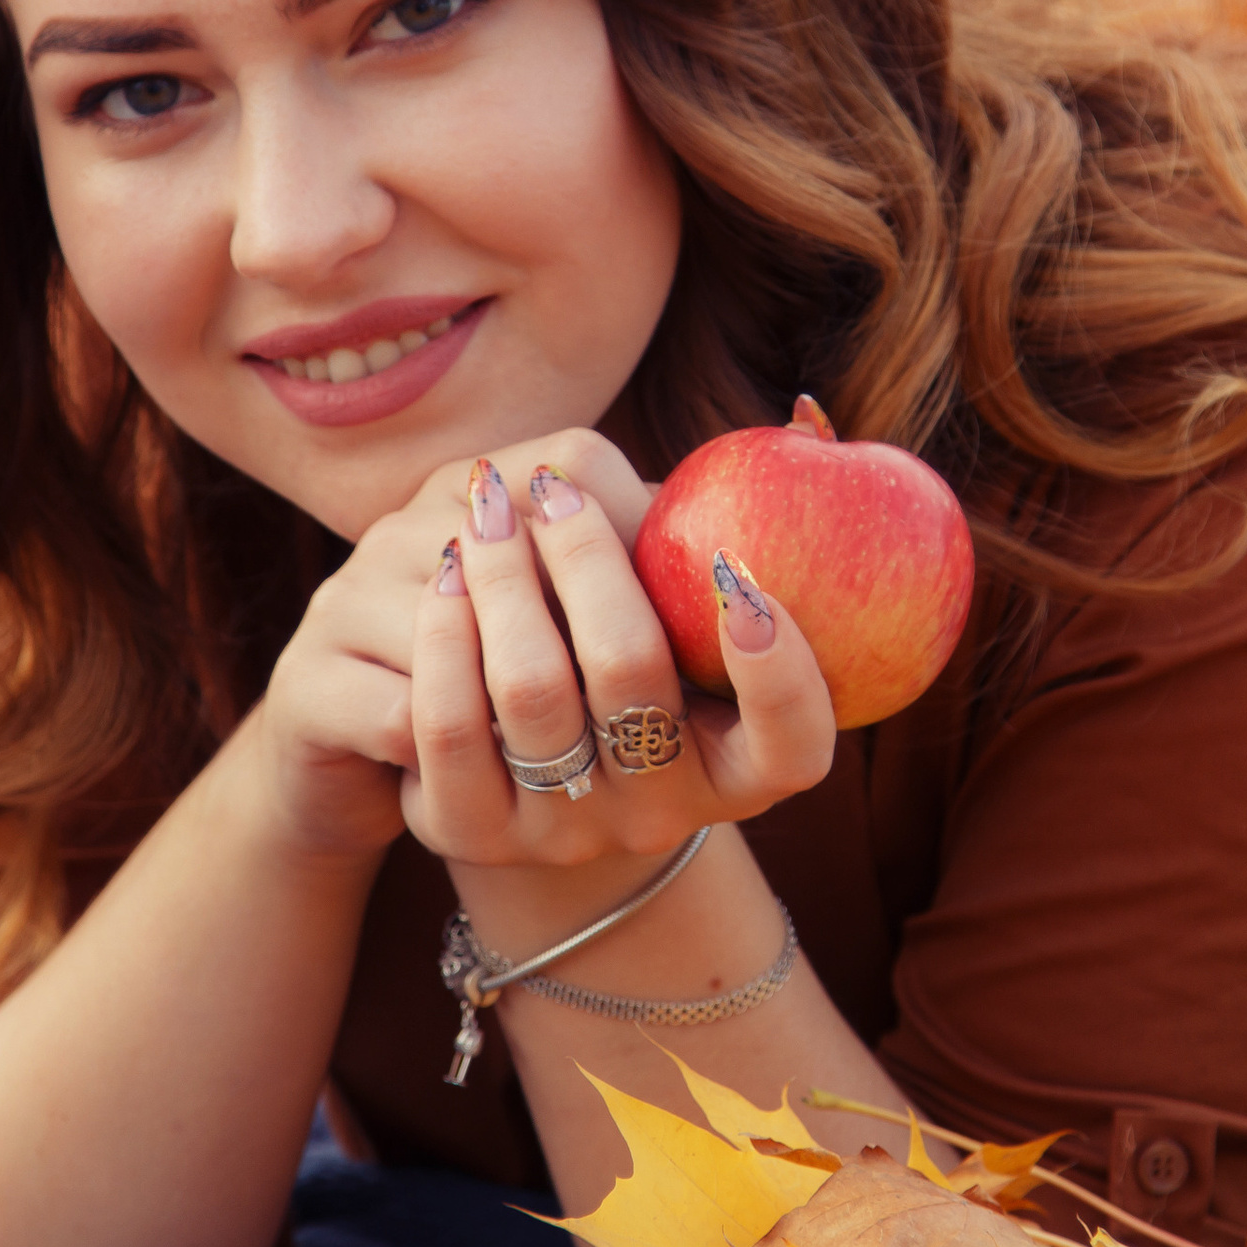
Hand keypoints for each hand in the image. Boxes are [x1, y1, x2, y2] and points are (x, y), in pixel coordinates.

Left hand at [348, 429, 840, 874]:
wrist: (538, 781)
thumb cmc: (644, 664)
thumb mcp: (700, 625)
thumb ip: (743, 539)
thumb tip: (801, 415)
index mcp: (744, 771)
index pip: (793, 746)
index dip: (779, 671)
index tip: (738, 569)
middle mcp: (661, 813)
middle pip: (632, 674)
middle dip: (588, 559)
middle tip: (556, 490)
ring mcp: (565, 831)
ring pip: (531, 690)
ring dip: (505, 575)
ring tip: (488, 507)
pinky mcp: (469, 832)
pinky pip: (446, 728)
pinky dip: (446, 633)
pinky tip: (447, 575)